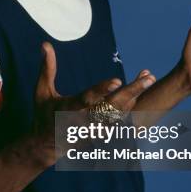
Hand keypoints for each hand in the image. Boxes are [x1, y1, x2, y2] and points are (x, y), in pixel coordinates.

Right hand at [32, 42, 155, 166]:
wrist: (46, 147)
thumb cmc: (43, 115)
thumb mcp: (41, 92)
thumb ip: (47, 68)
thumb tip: (45, 44)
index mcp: (69, 109)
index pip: (88, 98)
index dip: (102, 90)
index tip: (117, 81)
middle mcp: (85, 119)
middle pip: (113, 106)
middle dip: (132, 91)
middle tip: (149, 78)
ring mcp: (96, 128)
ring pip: (120, 113)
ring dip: (135, 97)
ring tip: (148, 78)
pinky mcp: (102, 133)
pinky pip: (121, 120)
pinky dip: (131, 106)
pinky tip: (140, 92)